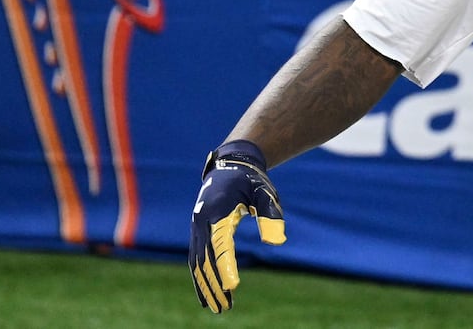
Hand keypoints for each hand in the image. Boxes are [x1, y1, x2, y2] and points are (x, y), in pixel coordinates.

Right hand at [189, 140, 286, 312]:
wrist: (231, 165)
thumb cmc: (251, 180)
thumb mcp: (265, 192)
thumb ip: (270, 214)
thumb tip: (277, 241)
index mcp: (217, 211)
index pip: (221, 245)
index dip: (226, 267)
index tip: (233, 287)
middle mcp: (202, 221)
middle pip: (205, 259)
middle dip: (214, 284)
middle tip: (224, 308)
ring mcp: (197, 227)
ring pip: (197, 262)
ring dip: (205, 285)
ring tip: (216, 307)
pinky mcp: (198, 231)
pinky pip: (196, 258)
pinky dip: (200, 277)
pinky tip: (207, 293)